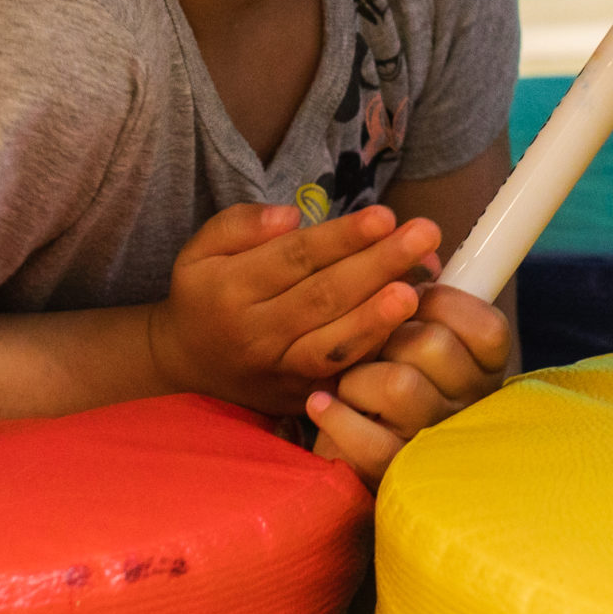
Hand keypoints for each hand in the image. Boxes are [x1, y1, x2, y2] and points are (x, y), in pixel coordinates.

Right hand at [148, 201, 441, 416]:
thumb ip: (240, 224)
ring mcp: (279, 372)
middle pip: (324, 297)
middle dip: (379, 264)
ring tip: (419, 287)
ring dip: (380, 316)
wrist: (187, 368)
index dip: (342, 238)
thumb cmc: (206, 295)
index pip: (294, 259)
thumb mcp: (201, 249)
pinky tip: (410, 321)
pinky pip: (342, 374)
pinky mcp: (300, 397)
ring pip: (334, 345)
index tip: (385, 216)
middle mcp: (256, 334)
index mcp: (230, 290)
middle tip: (425, 234)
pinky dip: (376, 349)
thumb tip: (290, 216)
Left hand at [305, 279, 513, 488]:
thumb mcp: (416, 332)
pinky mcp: (394, 474)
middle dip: (389, 335)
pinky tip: (320, 402)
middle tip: (372, 343)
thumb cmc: (387, 371)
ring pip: (400, 384)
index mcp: (485, 368)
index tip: (410, 298)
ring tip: (347, 380)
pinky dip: (337, 415)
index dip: (442, 301)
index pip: (486, 326)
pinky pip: (369, 441)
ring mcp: (433, 442)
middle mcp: (468, 406)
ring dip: (360, 375)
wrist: (354, 451)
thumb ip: (422, 296)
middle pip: (434, 345)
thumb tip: (417, 250)